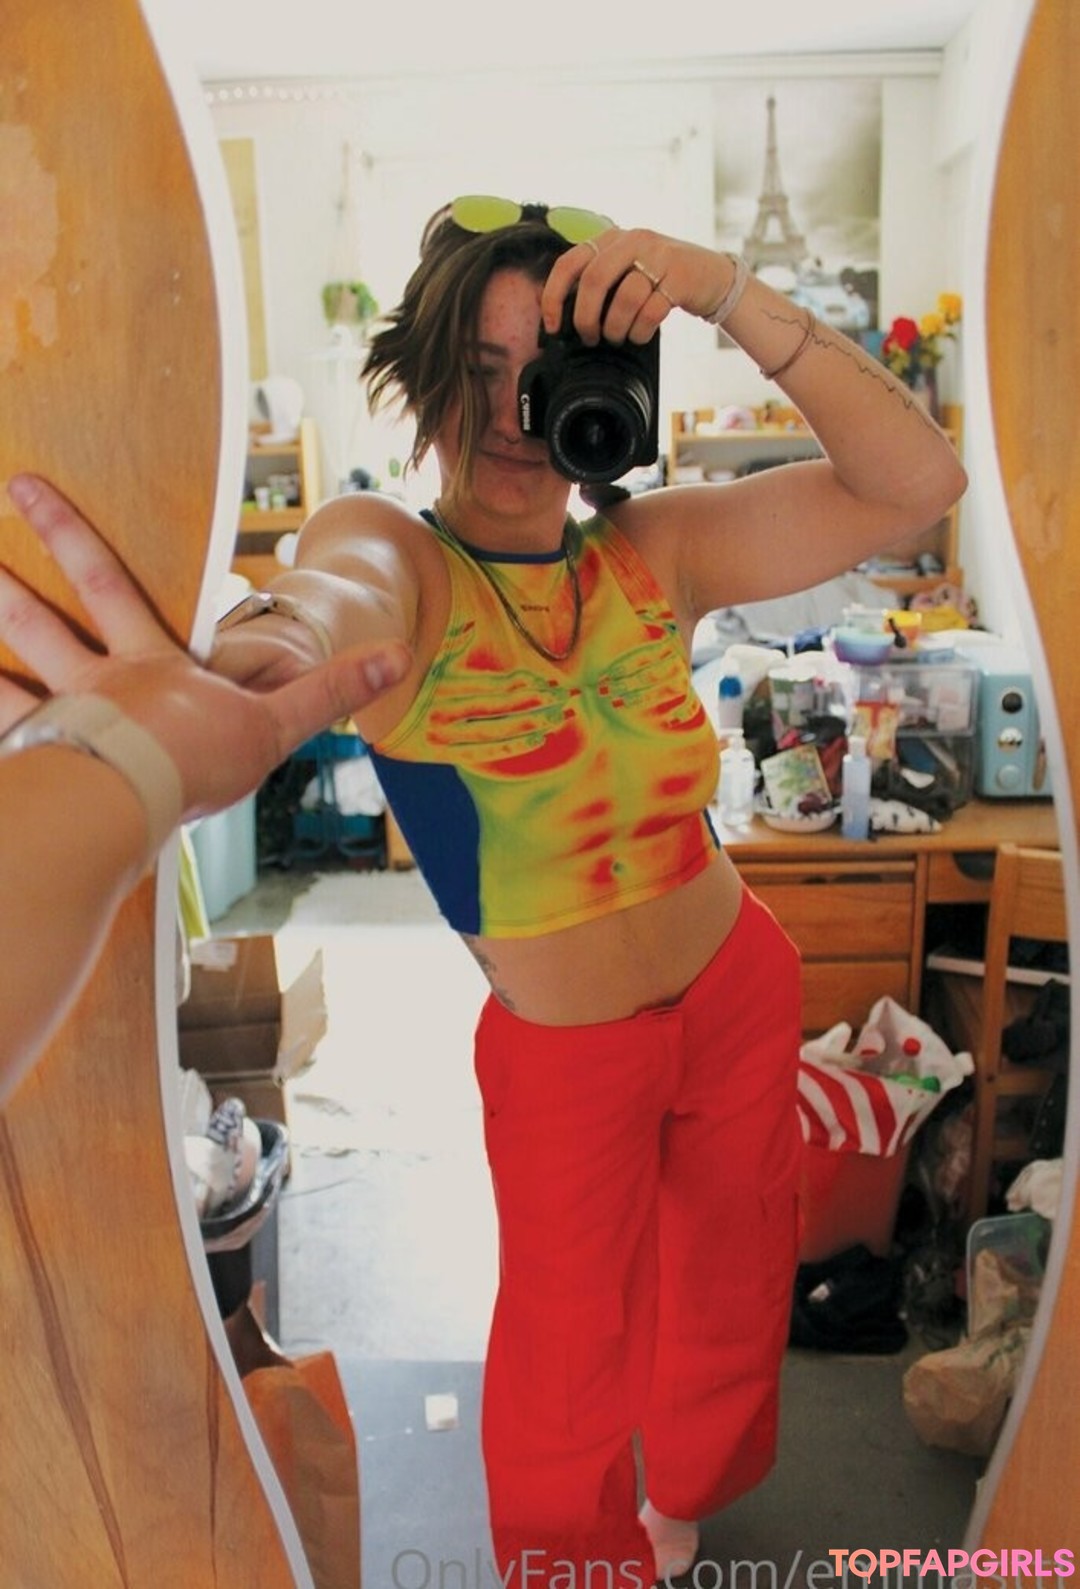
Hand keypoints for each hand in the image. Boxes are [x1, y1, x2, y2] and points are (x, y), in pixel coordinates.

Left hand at [0, 476, 410, 820]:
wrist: (132, 809)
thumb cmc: (197, 765)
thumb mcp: (276, 725)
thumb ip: (330, 691)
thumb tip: (398, 655)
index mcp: (149, 665)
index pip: (108, 586)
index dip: (68, 537)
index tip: (26, 489)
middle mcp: (95, 682)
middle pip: (45, 617)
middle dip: (1, 582)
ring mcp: (60, 723)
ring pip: (11, 673)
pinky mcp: (38, 765)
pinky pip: (4, 737)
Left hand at [540, 227, 732, 345]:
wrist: (711, 277)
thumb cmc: (659, 281)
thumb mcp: (625, 271)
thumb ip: (598, 283)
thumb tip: (561, 317)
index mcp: (611, 238)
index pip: (569, 263)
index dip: (553, 296)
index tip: (553, 326)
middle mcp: (633, 240)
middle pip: (594, 281)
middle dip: (586, 318)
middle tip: (590, 338)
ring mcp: (659, 256)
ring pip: (624, 298)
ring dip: (616, 328)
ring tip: (619, 337)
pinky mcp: (680, 277)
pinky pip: (650, 311)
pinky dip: (640, 331)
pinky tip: (640, 335)